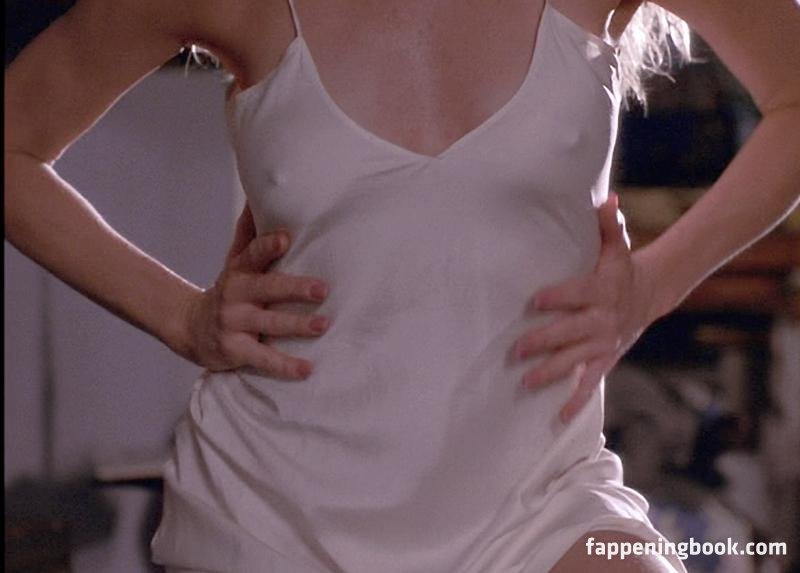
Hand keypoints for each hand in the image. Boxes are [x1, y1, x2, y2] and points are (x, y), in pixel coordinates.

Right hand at [179, 203, 330, 378]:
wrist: (191, 328)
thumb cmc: (229, 291)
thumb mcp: (235, 262)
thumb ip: (249, 234)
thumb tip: (256, 197)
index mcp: (239, 271)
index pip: (252, 254)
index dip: (267, 246)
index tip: (286, 238)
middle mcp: (235, 295)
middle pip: (267, 289)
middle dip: (295, 289)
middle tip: (323, 289)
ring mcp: (234, 324)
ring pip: (268, 324)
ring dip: (297, 326)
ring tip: (323, 325)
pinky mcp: (235, 350)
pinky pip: (263, 359)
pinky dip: (285, 366)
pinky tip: (307, 370)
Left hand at [513, 192, 654, 422]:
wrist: (649, 295)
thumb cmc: (621, 268)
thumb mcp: (616, 246)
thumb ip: (607, 224)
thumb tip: (605, 199)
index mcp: (600, 291)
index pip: (575, 294)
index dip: (555, 298)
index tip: (532, 302)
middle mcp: (601, 321)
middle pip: (569, 333)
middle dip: (543, 342)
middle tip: (515, 350)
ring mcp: (602, 344)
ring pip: (574, 361)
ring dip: (550, 372)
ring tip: (525, 383)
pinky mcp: (604, 360)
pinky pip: (589, 383)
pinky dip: (575, 401)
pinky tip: (558, 417)